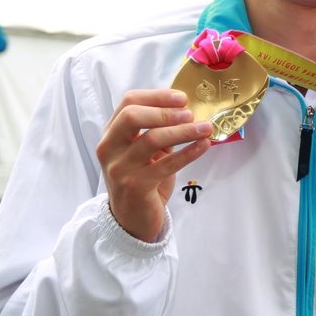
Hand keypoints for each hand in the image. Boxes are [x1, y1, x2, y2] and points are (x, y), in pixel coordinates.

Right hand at [96, 89, 212, 241]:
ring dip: (184, 131)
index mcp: (111, 134)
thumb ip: (156, 130)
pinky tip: (204, 145)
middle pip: (132, 116)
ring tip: (206, 128)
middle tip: (191, 114)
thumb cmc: (141, 178)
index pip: (128, 102)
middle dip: (165, 111)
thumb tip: (186, 109)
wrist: (132, 219)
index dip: (157, 96)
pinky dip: (189, 152)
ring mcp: (120, 168)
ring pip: (152, 139)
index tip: (182, 98)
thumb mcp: (144, 151)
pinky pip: (167, 164)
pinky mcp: (136, 186)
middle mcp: (110, 148)